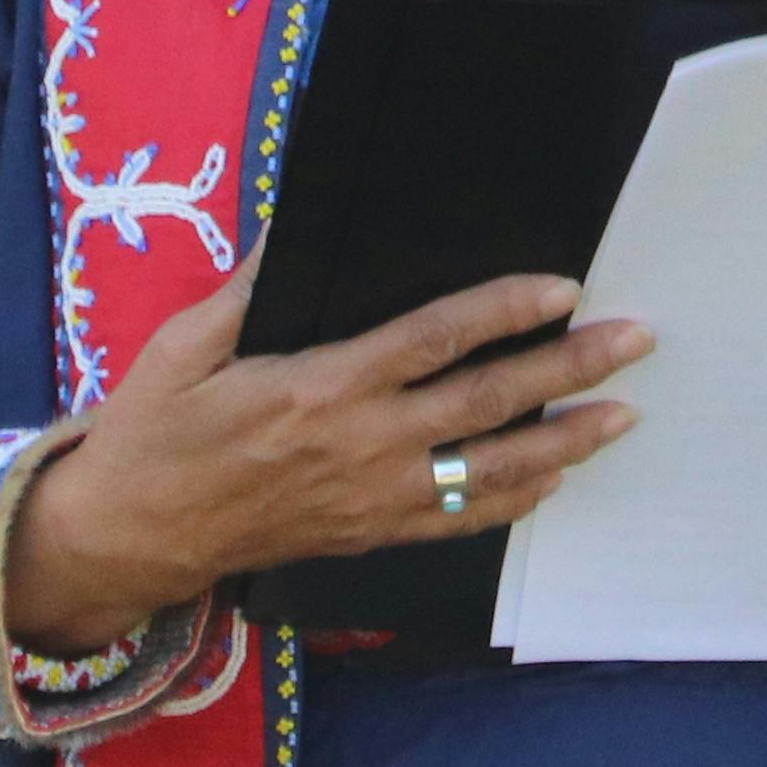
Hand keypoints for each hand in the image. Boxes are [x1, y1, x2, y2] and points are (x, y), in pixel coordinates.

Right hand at [1, 272, 646, 649]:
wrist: (130, 537)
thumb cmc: (154, 433)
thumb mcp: (184, 346)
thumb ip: (248, 290)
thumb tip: (295, 229)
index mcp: (319, 389)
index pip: (434, 341)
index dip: (505, 312)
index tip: (563, 287)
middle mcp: (360, 447)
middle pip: (486, 405)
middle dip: (568, 370)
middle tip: (636, 341)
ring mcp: (371, 499)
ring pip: (490, 471)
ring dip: (565, 442)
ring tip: (624, 415)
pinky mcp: (368, 535)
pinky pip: (458, 520)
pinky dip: (513, 500)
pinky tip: (554, 480)